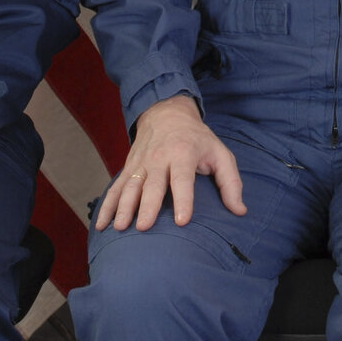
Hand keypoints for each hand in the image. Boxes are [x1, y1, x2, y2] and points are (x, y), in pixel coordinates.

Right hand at [96, 95, 243, 231]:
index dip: (183, 200)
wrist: (166, 113)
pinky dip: (106, 206)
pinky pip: (114, 188)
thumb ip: (231, 182)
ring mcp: (140, 164)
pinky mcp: (128, 169)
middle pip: (152, 185)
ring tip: (120, 227)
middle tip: (144, 227)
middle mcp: (159, 159)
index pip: (183, 179)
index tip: (182, 221)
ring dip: (123, 207)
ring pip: (129, 187)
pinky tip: (101, 224)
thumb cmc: (197, 139)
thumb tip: (240, 211)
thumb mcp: (220, 153)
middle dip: (147, 206)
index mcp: (184, 154)